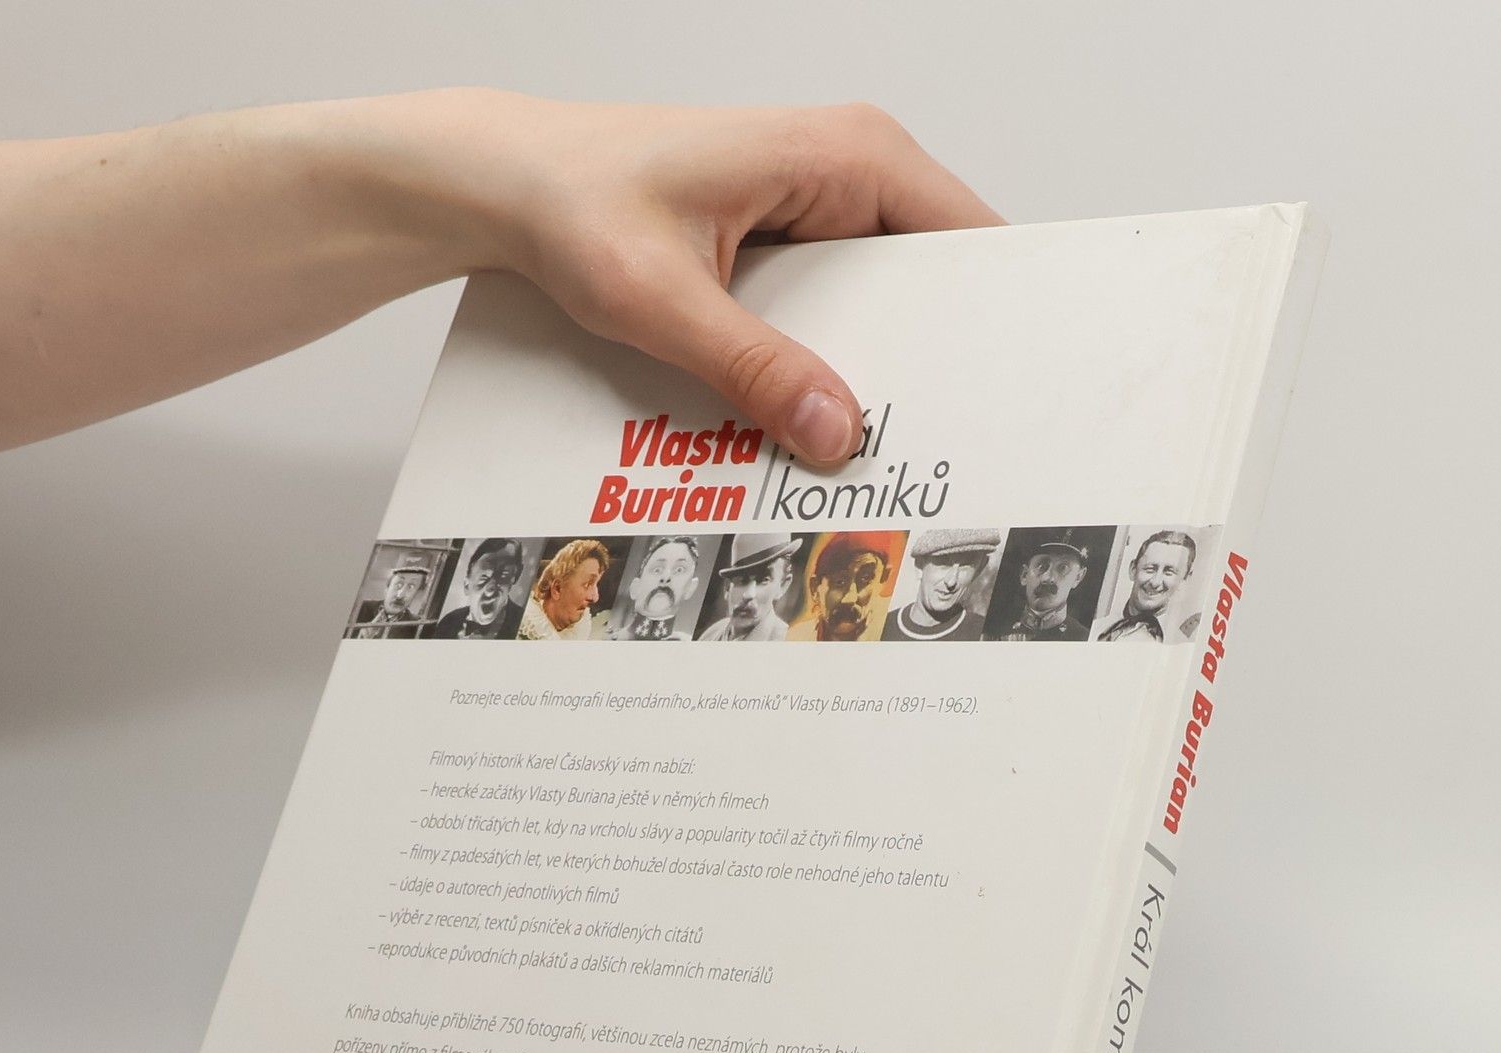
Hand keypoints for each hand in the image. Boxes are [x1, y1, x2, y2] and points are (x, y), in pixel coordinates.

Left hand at [463, 95, 1003, 463]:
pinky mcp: (791, 245)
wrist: (510, 184)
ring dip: (877, 373)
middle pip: (935, 283)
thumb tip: (836, 431)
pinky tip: (817, 420)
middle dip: (931, 363)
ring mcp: (823, 209)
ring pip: (888, 307)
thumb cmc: (574, 199)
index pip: (967, 239)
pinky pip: (841, 312)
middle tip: (925, 448)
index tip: (990, 400)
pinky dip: (832, 366)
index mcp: (846, 156)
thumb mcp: (662, 298)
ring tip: (873, 447)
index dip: (988, 322)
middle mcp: (849, 171)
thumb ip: (753, 367)